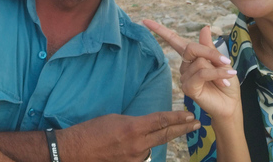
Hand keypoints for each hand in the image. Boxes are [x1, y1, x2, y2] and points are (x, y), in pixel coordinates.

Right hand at [58, 110, 200, 161]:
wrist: (77, 150)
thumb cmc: (92, 131)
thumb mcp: (115, 119)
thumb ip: (135, 124)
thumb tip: (146, 127)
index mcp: (133, 128)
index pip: (161, 121)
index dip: (177, 118)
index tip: (189, 115)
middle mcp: (137, 145)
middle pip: (165, 135)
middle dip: (182, 129)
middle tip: (196, 123)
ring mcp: (135, 158)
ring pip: (152, 146)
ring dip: (155, 139)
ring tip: (155, 133)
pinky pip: (142, 156)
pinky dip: (141, 149)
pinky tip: (132, 145)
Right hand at [142, 19, 240, 120]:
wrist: (230, 105)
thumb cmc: (225, 83)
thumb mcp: (221, 62)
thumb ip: (209, 47)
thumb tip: (204, 27)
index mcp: (191, 57)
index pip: (173, 40)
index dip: (159, 30)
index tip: (145, 21)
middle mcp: (185, 66)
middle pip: (190, 48)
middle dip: (209, 52)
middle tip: (225, 61)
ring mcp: (185, 77)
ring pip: (199, 62)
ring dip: (218, 69)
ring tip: (227, 77)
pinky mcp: (188, 88)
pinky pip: (202, 73)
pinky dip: (216, 74)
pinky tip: (225, 81)